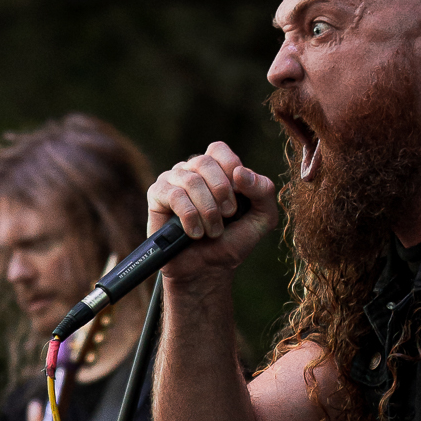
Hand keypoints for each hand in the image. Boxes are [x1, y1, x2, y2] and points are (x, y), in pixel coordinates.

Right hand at [148, 142, 277, 284]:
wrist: (207, 270)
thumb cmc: (232, 242)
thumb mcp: (262, 218)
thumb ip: (264, 191)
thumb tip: (241, 172)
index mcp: (216, 169)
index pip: (219, 150)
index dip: (230, 169)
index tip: (238, 197)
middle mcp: (192, 170)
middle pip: (204, 162)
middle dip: (221, 193)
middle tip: (227, 216)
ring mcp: (172, 181)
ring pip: (190, 180)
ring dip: (207, 211)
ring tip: (212, 231)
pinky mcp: (157, 196)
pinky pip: (173, 195)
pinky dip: (190, 217)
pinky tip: (194, 233)